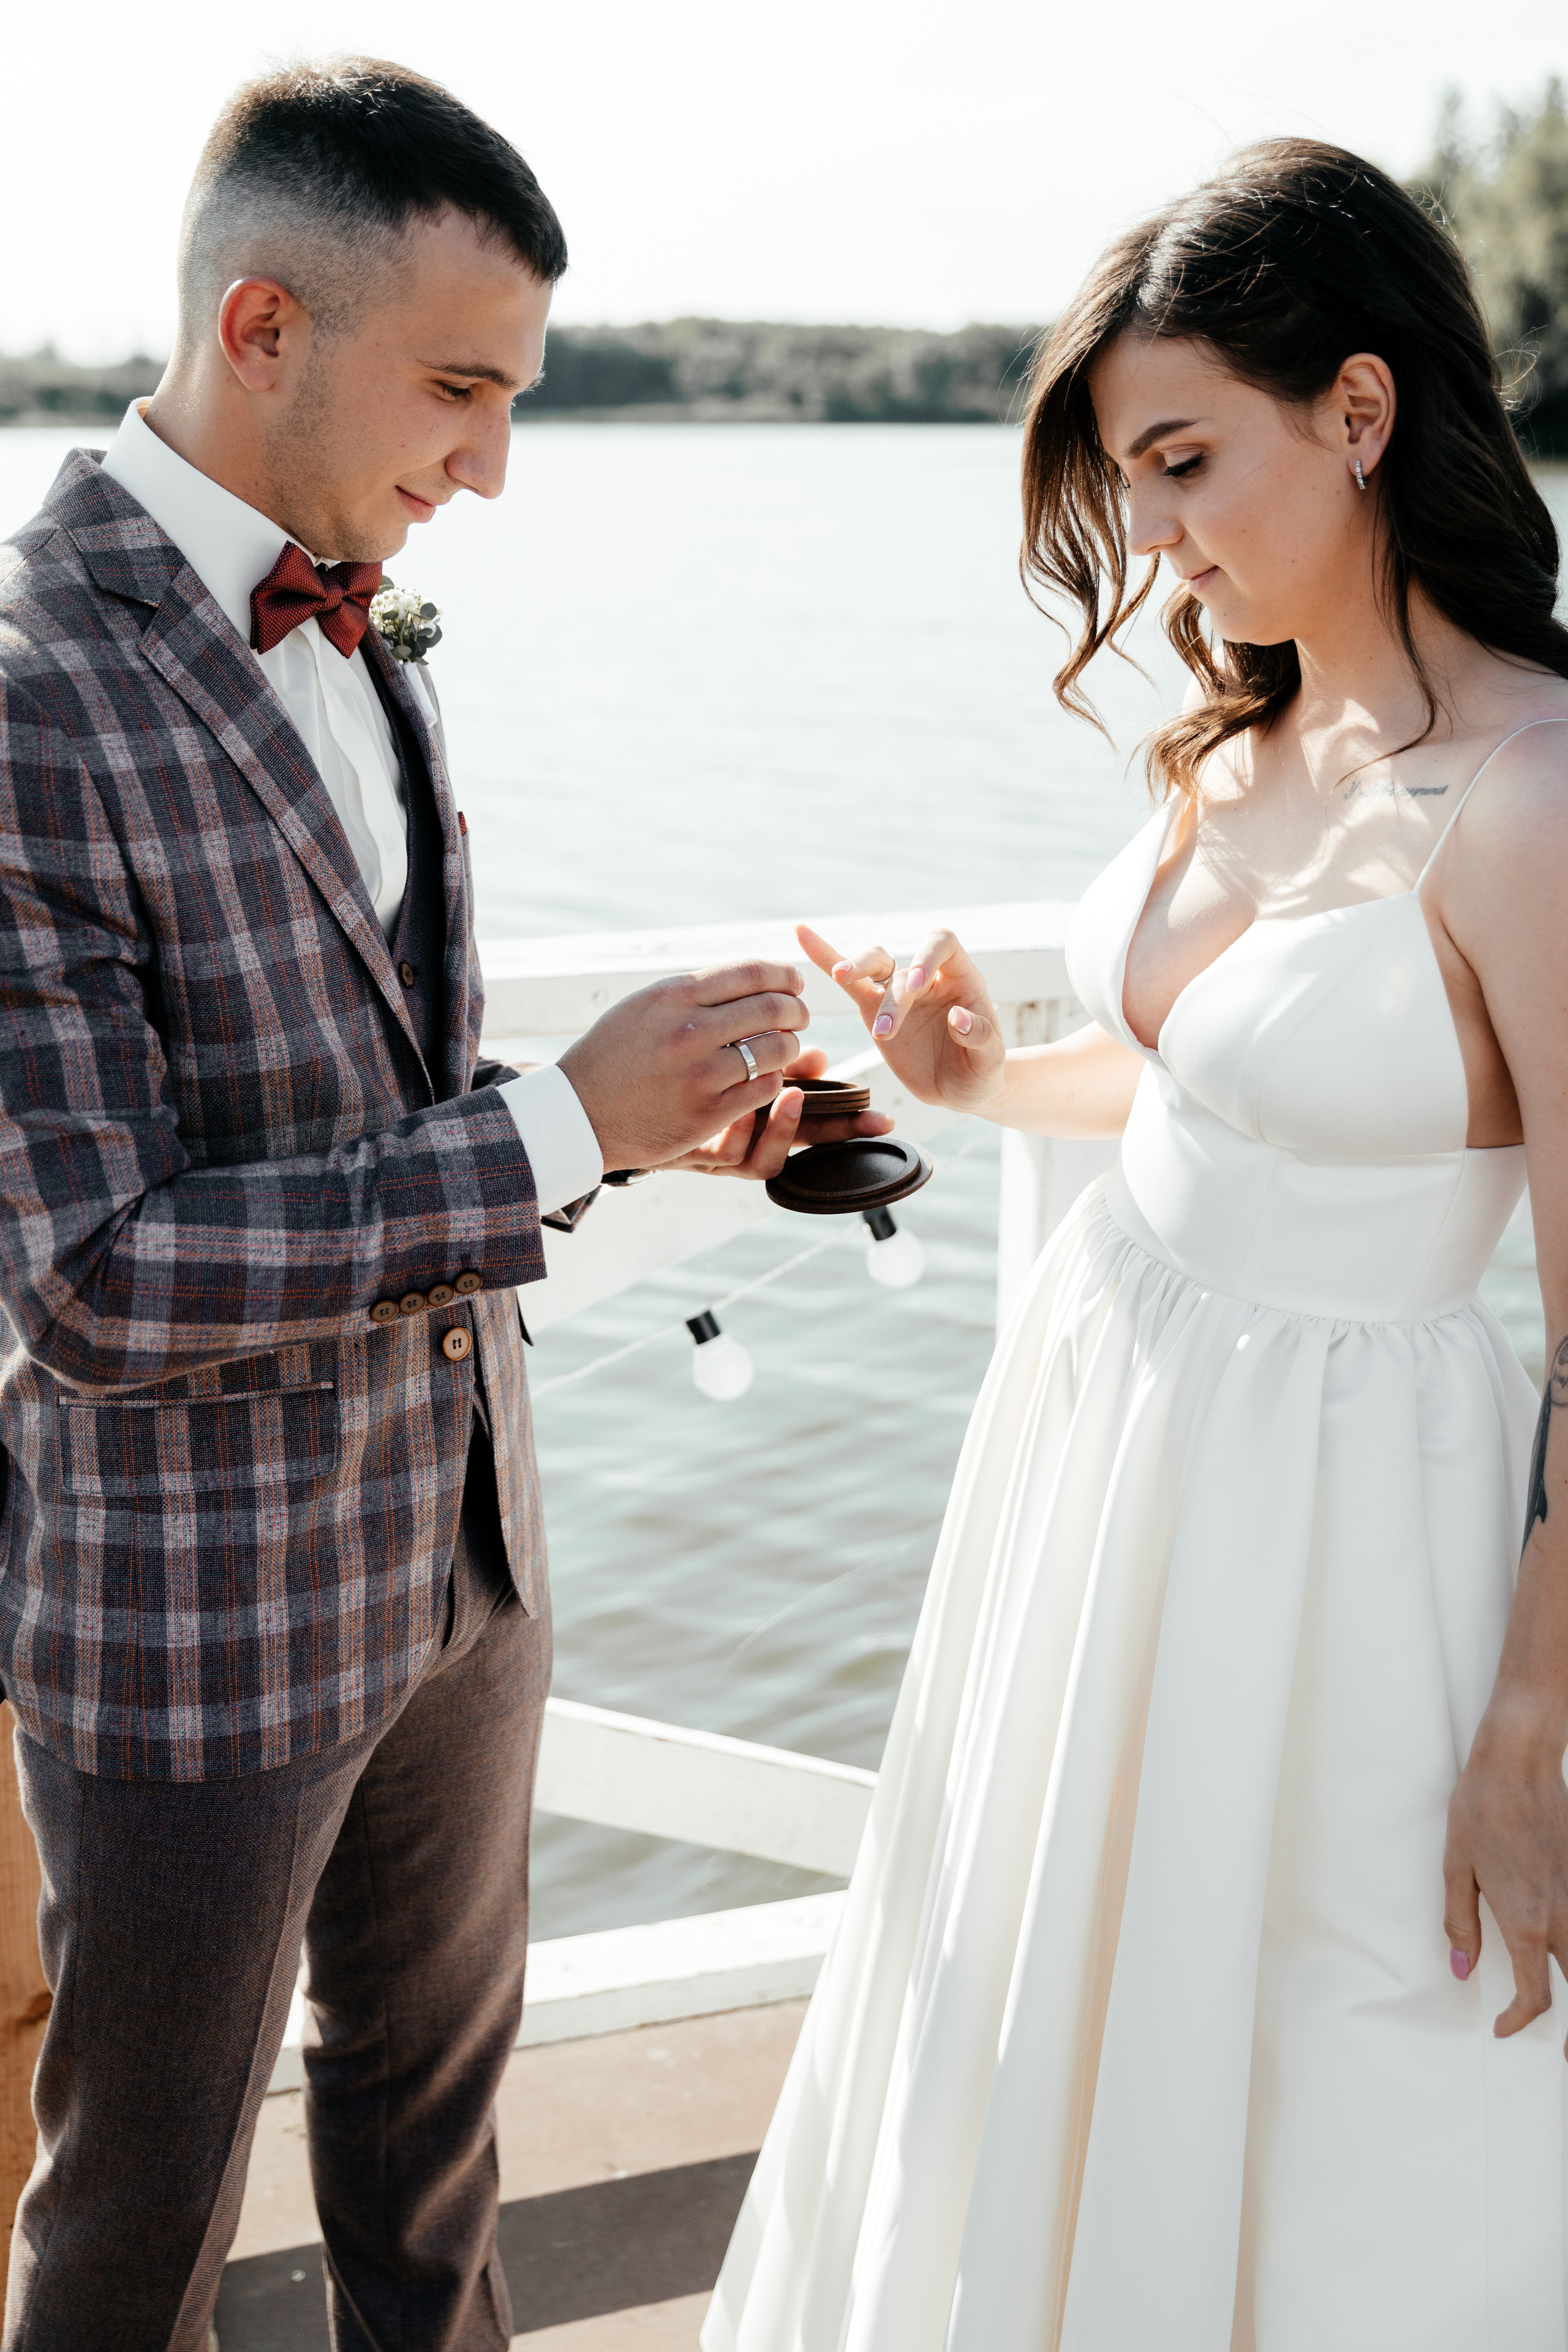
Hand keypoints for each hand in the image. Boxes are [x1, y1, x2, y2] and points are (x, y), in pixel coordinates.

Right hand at [558, 961, 809, 1173]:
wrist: (579, 1113)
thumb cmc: (614, 1055)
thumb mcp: (644, 1006)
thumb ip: (694, 991)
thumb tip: (752, 977)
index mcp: (674, 995)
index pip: (752, 972)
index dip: (784, 976)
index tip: (793, 983)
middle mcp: (689, 1030)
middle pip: (772, 1009)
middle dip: (795, 1011)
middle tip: (799, 1017)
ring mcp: (700, 1074)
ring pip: (775, 1050)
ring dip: (789, 1047)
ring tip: (784, 1047)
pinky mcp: (707, 1113)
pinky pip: (763, 1089)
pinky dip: (772, 1082)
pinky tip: (764, 1079)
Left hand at [666, 1047, 893, 1179]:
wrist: (600, 1106)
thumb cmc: (661, 1080)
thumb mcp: (719, 1064)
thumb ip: (769, 1056)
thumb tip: (822, 1057)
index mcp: (758, 1116)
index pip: (814, 1122)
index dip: (850, 1125)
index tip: (883, 1119)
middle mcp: (745, 1141)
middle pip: (802, 1147)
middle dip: (840, 1134)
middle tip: (871, 1118)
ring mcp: (719, 1151)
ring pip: (766, 1161)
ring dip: (786, 1129)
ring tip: (792, 1092)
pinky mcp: (691, 1154)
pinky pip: (725, 1154)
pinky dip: (739, 1132)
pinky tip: (739, 1103)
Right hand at [797, 921, 1005, 1112]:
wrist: (960, 1090)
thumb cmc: (981, 1073)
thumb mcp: (990, 1063)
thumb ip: (981, 1038)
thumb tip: (958, 1018)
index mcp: (960, 978)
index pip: (942, 945)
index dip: (927, 957)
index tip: (918, 986)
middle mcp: (927, 978)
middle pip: (903, 960)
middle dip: (892, 987)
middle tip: (886, 1024)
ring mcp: (898, 992)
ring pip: (873, 964)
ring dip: (856, 968)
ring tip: (842, 978)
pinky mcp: (873, 1011)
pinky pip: (850, 984)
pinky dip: (826, 959)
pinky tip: (802, 935)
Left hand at [1444, 1703, 1567, 2050]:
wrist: (1518, 1764)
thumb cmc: (1481, 1810)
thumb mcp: (1456, 1869)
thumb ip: (1460, 1924)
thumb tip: (1461, 1968)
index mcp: (1527, 1924)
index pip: (1536, 1997)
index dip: (1519, 2021)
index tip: (1504, 2028)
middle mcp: (1563, 1919)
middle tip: (1559, 2051)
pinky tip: (1566, 1954)